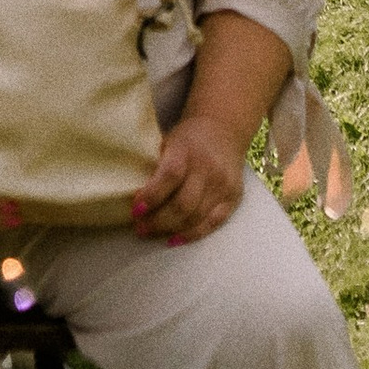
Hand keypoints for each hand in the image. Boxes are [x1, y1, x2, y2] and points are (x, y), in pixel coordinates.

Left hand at [127, 112, 246, 244]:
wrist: (224, 129)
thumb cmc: (188, 137)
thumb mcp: (168, 141)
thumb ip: (158, 166)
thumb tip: (139, 198)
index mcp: (187, 151)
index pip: (169, 177)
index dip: (151, 196)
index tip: (135, 210)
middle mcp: (208, 169)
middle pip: (183, 204)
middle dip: (158, 221)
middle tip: (140, 228)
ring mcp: (223, 185)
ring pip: (197, 217)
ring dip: (172, 230)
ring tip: (152, 233)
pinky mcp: (234, 197)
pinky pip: (214, 222)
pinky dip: (193, 234)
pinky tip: (176, 240)